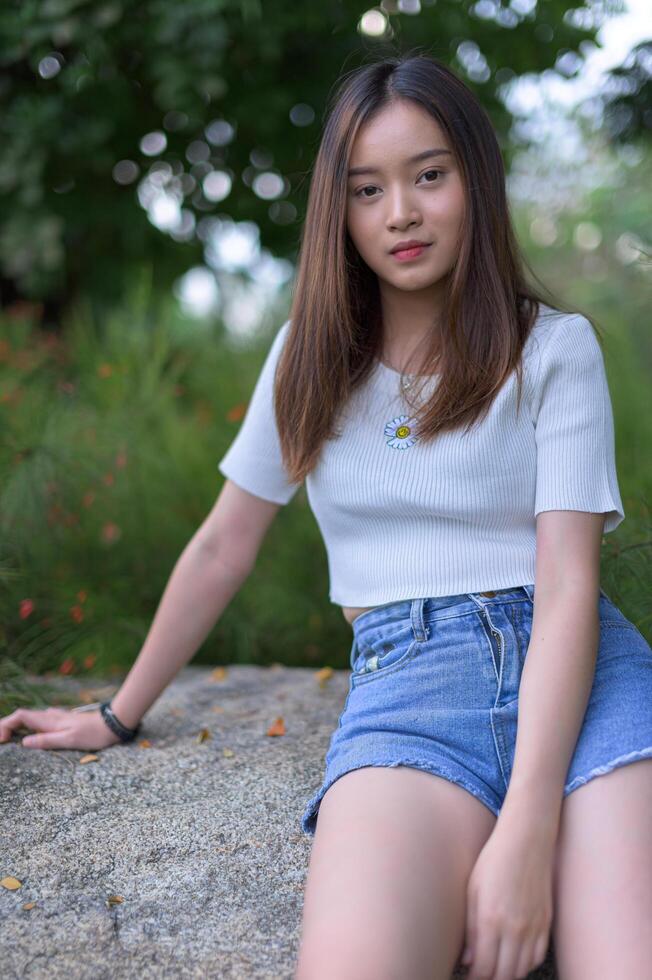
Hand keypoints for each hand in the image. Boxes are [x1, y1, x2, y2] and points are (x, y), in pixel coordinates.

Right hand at [0, 706, 123, 751]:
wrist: (112, 724)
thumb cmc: (93, 734)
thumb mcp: (69, 740)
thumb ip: (47, 740)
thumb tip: (24, 742)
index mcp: (49, 720)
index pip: (19, 716)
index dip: (5, 725)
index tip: (0, 740)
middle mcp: (50, 716)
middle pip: (21, 717)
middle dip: (6, 726)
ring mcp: (55, 718)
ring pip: (29, 719)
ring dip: (15, 727)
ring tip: (7, 740)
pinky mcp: (61, 721)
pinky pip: (38, 722)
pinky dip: (28, 727)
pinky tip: (28, 735)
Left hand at [460, 825, 553, 979]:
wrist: (526, 840)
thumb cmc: (494, 861)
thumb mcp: (472, 890)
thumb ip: (471, 928)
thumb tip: (468, 960)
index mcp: (491, 919)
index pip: (484, 968)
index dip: (475, 977)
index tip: (469, 975)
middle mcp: (515, 928)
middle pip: (504, 975)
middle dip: (490, 979)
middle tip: (481, 973)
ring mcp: (534, 927)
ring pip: (523, 969)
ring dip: (508, 974)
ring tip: (496, 968)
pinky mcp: (546, 922)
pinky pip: (538, 957)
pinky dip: (526, 964)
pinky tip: (516, 959)